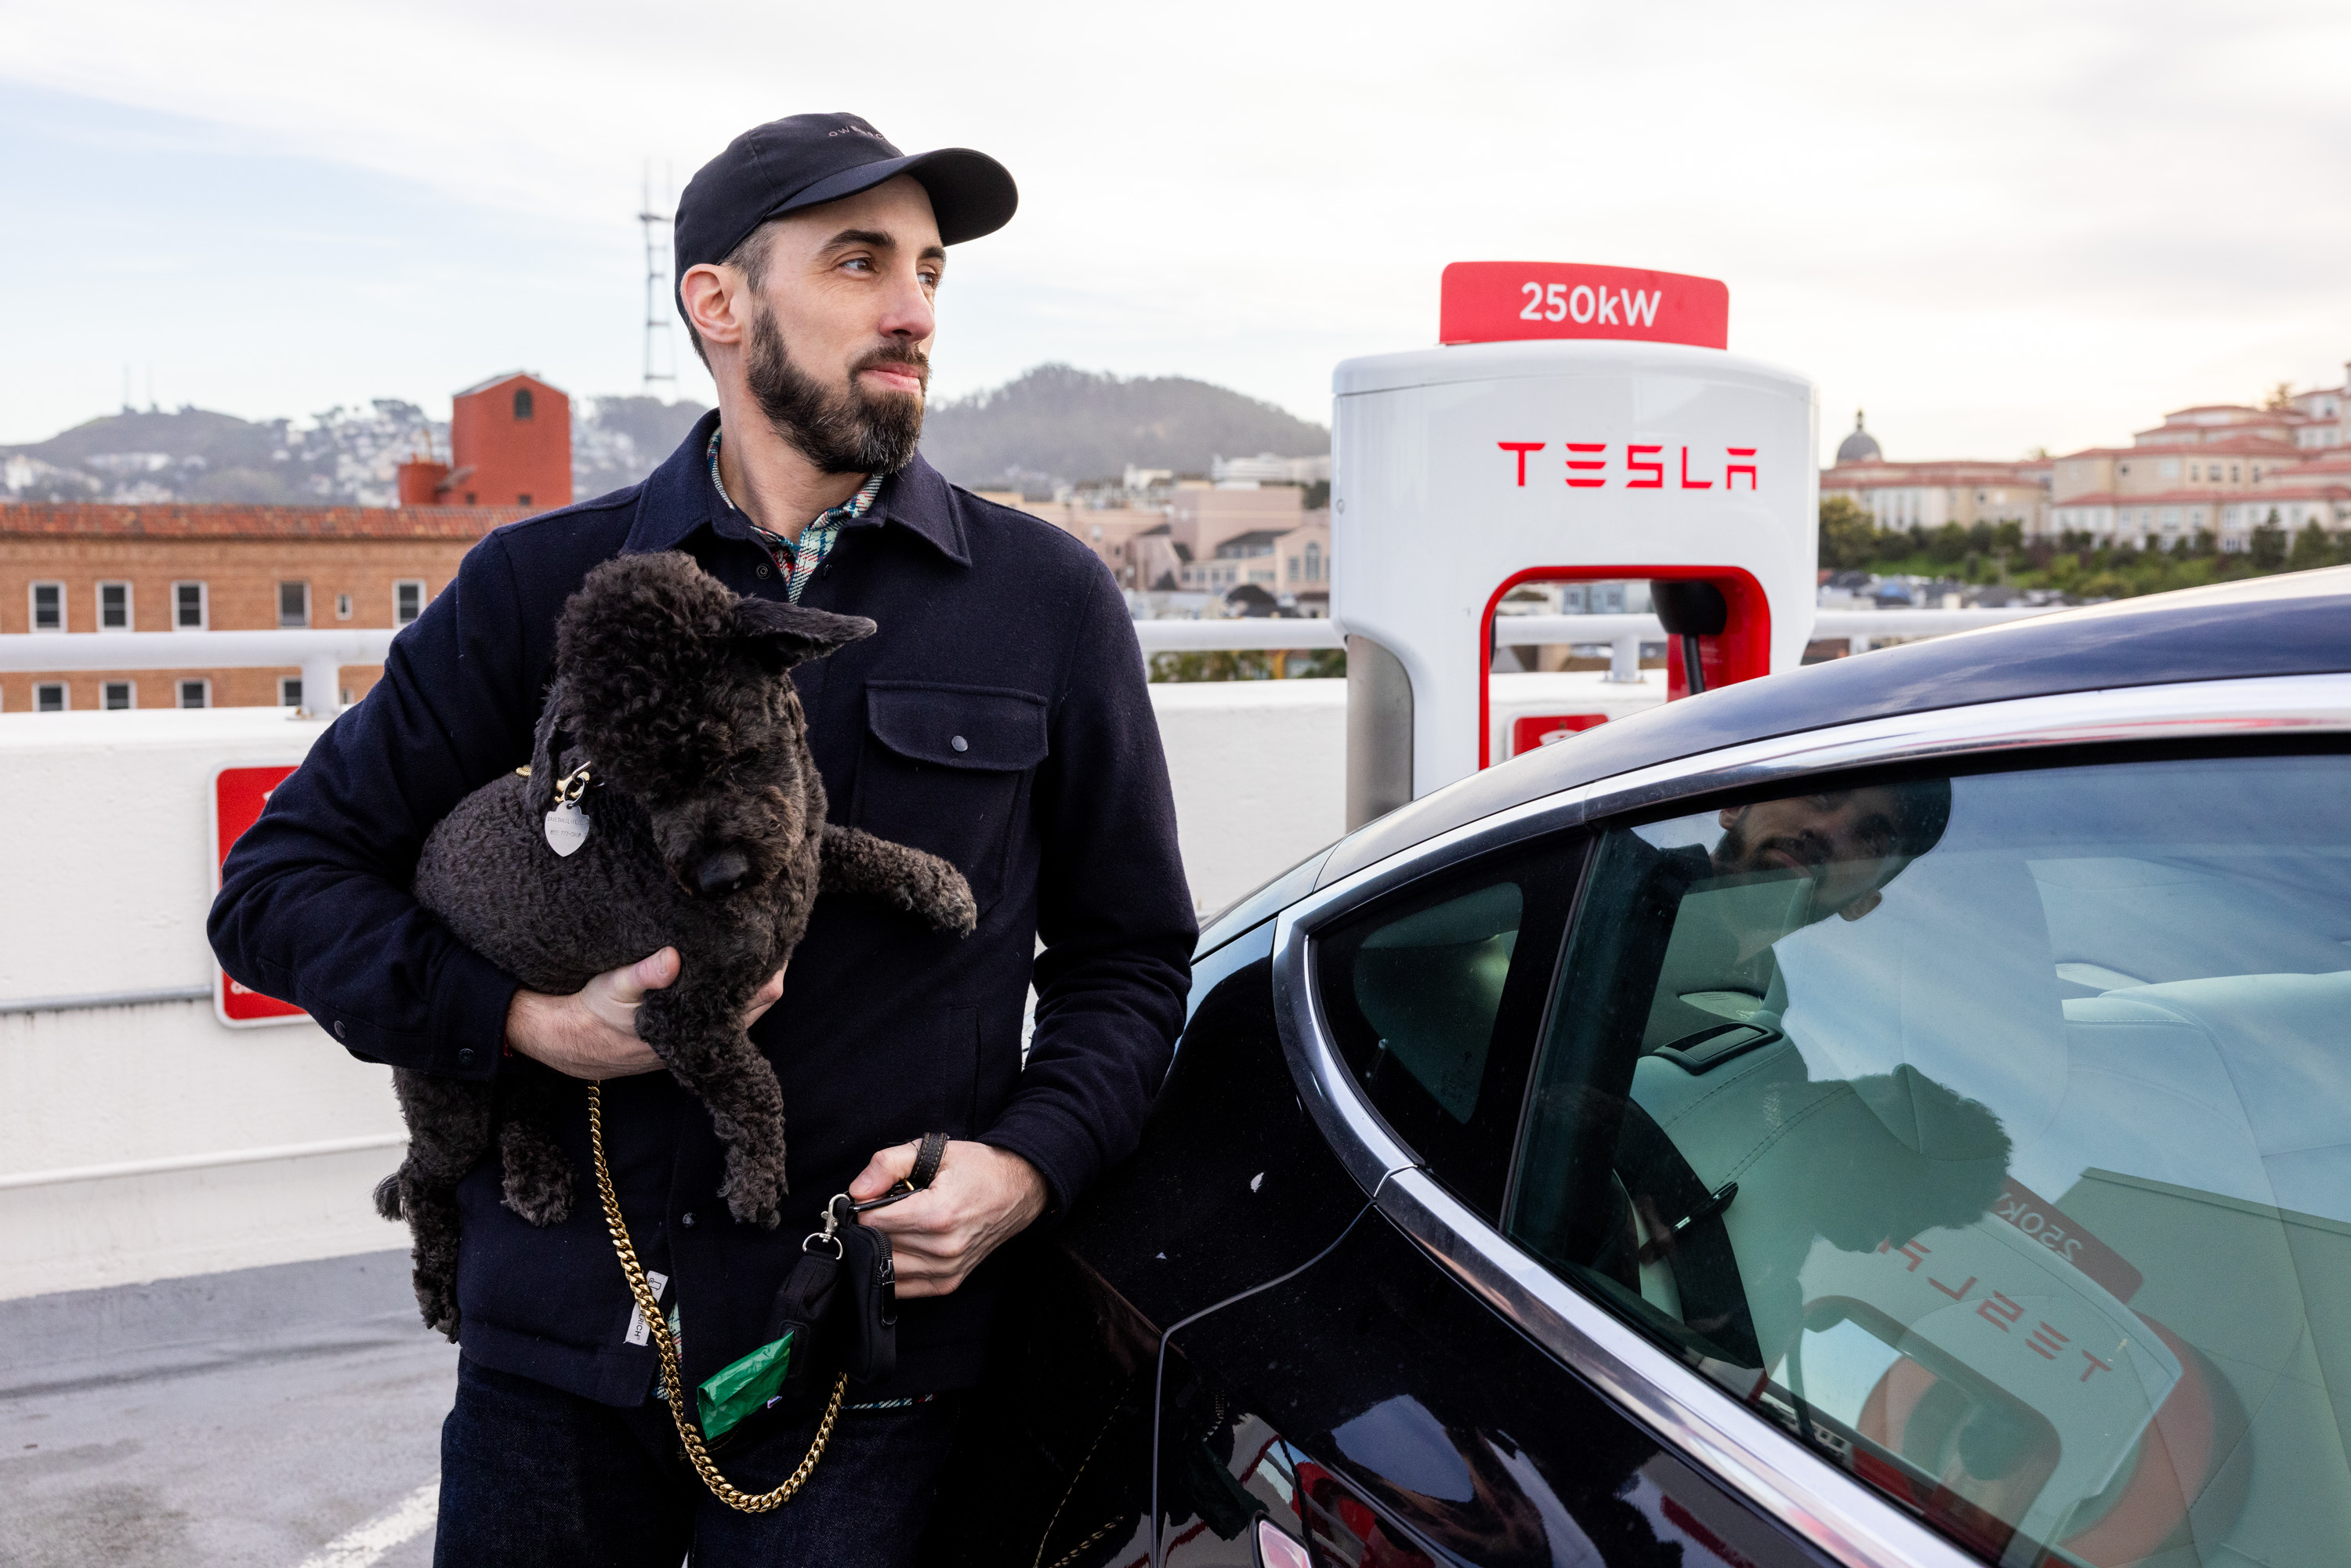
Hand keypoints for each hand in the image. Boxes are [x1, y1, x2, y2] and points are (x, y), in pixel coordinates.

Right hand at [506, 951, 786, 1079]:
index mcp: (696, 1028)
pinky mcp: (687, 1032)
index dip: (770, 968)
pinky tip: (728, 963)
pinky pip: (723, 1009)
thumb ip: (644, 974)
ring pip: (742, 1006)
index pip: (758, 997)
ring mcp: (698, 1036)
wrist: (569, 1042)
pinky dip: (730, 988)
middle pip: (760, 1001)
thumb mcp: (614, 987)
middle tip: (771, 931)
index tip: (776, 936)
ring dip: (748, 979)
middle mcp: (704, 1038)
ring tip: (755, 941)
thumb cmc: (594, 1011)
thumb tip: (672, 959)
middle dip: (765, 970)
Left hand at [846, 1140, 1047, 1297]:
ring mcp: (946, 1270)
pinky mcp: (948, 1283)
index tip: (872, 1194)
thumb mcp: (934, 1152)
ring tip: (895, 1224)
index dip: (863, 1205)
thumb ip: (889, 1164)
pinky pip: (902, 1287)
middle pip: (876, 1244)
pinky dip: (891, 1269)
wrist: (1019, 1190)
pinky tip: (900, 1246)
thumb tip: (857, 1190)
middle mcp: (942, 1249)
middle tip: (882, 1207)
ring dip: (879, 1248)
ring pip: (884, 1268)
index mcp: (937, 1215)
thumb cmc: (978, 1169)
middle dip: (870, 1225)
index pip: (872, 1221)